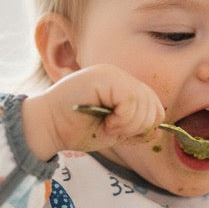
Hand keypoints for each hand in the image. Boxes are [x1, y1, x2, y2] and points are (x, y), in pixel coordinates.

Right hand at [22, 64, 165, 159]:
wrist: (47, 128)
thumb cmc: (76, 130)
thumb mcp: (114, 130)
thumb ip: (136, 127)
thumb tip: (160, 130)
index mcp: (121, 85)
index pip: (153, 104)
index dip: (146, 125)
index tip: (123, 133)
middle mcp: (118, 75)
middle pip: (153, 104)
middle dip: (138, 127)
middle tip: (114, 131)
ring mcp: (111, 74)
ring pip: (143, 103)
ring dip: (128, 125)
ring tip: (107, 126)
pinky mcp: (103, 78)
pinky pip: (130, 101)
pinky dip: (122, 119)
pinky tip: (106, 122)